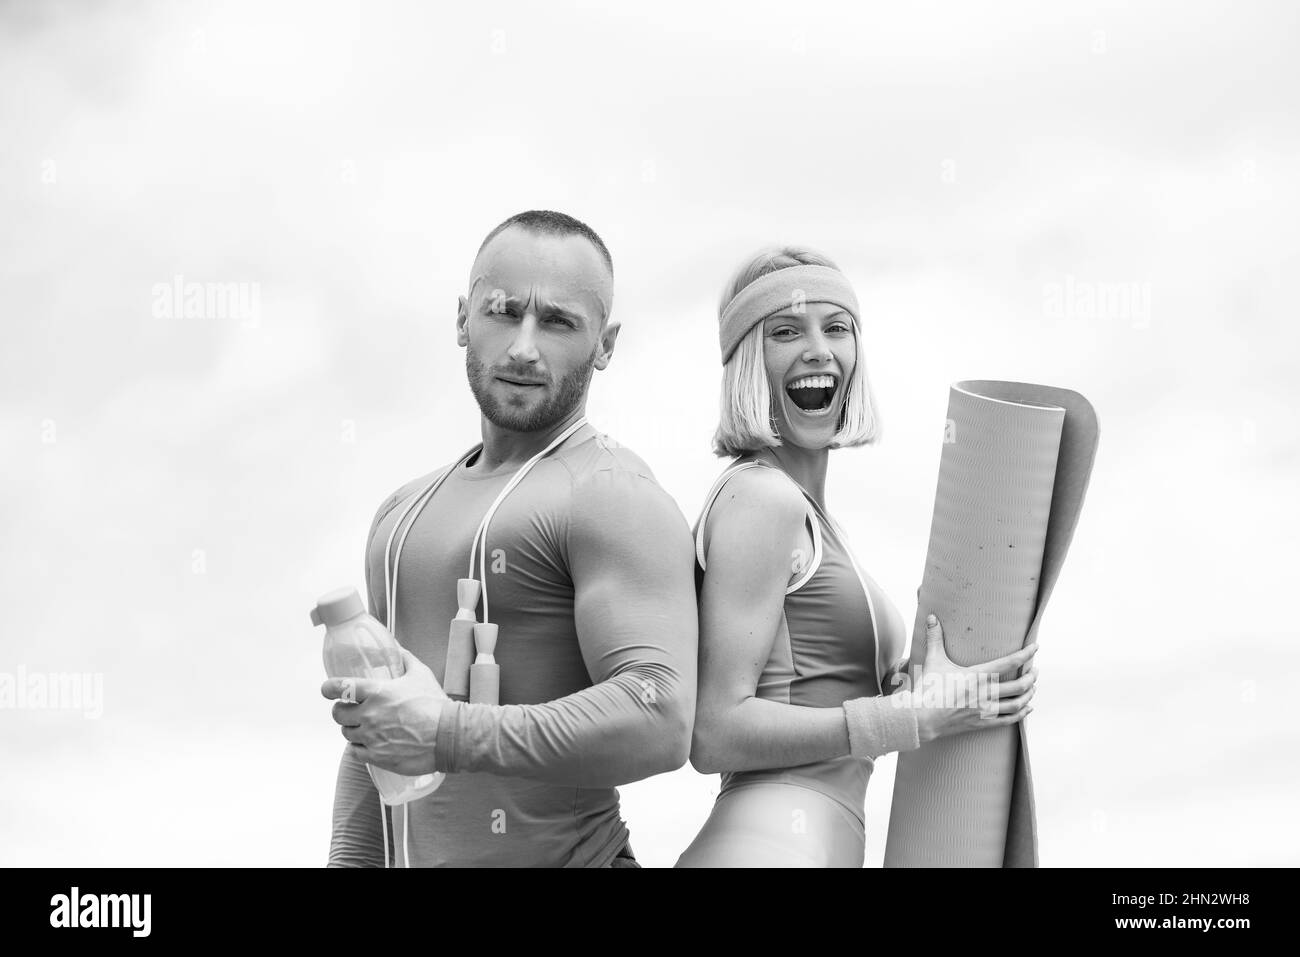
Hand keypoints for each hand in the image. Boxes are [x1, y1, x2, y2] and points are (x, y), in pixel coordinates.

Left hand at [320, 648, 450, 775]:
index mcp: (377, 692)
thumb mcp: (421, 675)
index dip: (329, 688)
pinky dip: (359, 747)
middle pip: (338, 714)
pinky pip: (355, 752)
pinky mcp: (377, 756)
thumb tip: (397, 648)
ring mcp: (371, 737)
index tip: (328, 689)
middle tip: (351, 710)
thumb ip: (405, 659)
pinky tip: (369, 743)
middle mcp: (369, 714)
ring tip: (364, 727)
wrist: (449, 736)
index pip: (340, 688)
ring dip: (352, 729)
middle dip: (342, 711)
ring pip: (346, 734)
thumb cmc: (436, 705)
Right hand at [906, 613, 1038, 743]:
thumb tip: (931, 617)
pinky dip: (1021, 714)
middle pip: (1019, 685)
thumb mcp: (933, 661)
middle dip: (1031, 677)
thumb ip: (935, 638)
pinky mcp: (983, 723)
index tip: (1036, 648)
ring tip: (1033, 688)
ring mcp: (985, 710)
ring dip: (1029, 695)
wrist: (922, 718)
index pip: (1009, 663)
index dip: (1025, 654)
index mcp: (977, 675)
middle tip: (1035, 670)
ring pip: (1017, 703)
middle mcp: (985, 693)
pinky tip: (1027, 709)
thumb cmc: (928, 688)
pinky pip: (1009, 720)